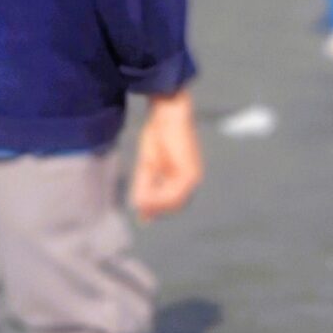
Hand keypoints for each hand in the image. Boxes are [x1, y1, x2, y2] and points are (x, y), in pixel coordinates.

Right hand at [131, 89, 201, 221]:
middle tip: (141, 212)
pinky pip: (172, 194)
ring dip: (154, 204)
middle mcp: (192, 179)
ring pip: (171, 202)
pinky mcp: (188, 173)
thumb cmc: (158, 133)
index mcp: (184, 176)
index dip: (157, 210)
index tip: (144, 218)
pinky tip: (146, 196)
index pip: (172, 202)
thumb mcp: (148, 164)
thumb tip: (140, 208)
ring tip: (140, 199)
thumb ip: (145, 186)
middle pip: (172, 205)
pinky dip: (157, 198)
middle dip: (155, 208)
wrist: (168, 114)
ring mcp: (192, 177)